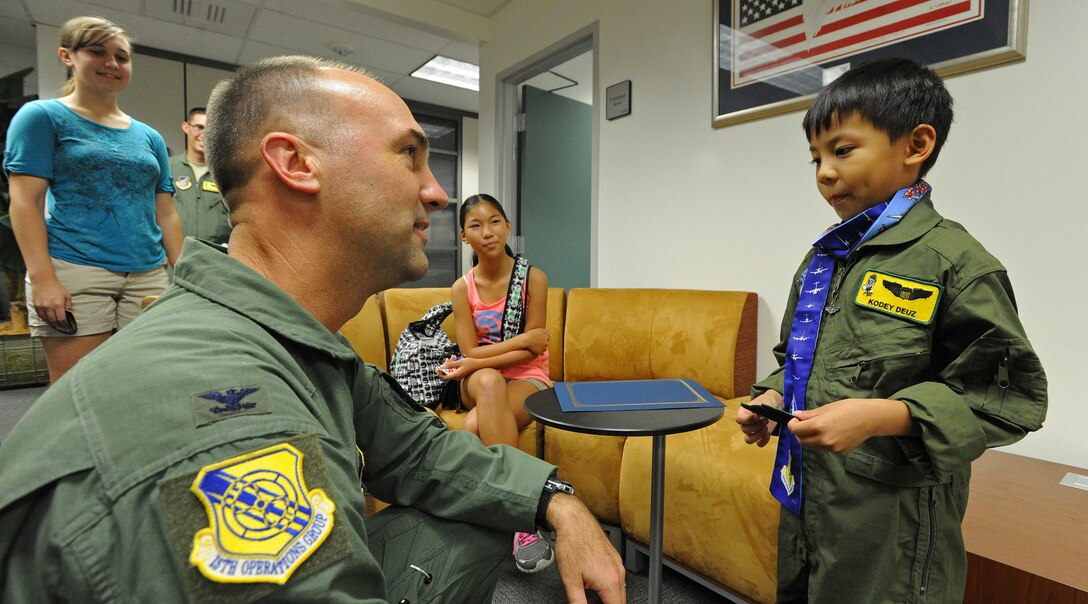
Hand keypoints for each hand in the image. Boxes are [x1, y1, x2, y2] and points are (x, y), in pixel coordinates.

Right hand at [30, 276, 72, 331]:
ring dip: (51, 323)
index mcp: (58, 304)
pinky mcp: (36, 305)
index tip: (66, 326)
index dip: (64, 324)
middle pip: (53, 321)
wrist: (43, 280)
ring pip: (46, 319)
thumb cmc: (56, 287)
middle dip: (58, 325)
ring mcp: (42, 307)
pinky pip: (40, 315)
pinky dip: (44, 319)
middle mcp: (49, 307)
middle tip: (61, 327)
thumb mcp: (67, 294)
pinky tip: (47, 320)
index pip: (61, 319)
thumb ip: (68, 304)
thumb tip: (68, 311)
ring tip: (55, 325)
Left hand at [436, 355, 473, 380]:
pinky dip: (454, 364)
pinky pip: (454, 369)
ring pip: (451, 370)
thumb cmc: (471, 363)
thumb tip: (442, 366)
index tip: (437, 368)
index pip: (444, 377)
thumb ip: (450, 364)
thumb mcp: (460, 362)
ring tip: (453, 356)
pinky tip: (456, 358)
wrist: (479, 365)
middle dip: (446, 365)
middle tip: (447, 358)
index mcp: (456, 375)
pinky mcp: (461, 373)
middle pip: (447, 372)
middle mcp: (457, 376)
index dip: (439, 373)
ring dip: (450, 363)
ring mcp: (459, 375)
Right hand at [521, 328, 550, 355]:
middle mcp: (546, 342)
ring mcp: (543, 347)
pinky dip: (539, 352)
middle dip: (542, 343)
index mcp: (546, 337)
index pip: (547, 339)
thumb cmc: (531, 334)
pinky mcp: (540, 352)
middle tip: (536, 343)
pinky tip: (536, 350)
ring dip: (541, 348)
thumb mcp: (538, 330)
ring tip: (536, 347)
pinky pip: (542, 353)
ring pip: (544, 349)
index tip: (538, 339)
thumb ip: (545, 331)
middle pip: (546, 344)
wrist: (525, 340)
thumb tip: (551, 335)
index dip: (542, 339)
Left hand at [548, 494, 625, 602]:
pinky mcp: (614, 557)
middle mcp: (618, 572)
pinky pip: (616, 577)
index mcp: (610, 581)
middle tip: (589, 602)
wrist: (573, 521)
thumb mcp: (571, 581)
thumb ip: (578, 601)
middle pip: (620, 600)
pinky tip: (592, 581)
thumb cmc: (572, 544)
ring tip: (587, 594)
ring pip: (618, 589)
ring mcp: (618, 563)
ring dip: (606, 596)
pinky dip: (607, 585)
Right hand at [735, 390, 783, 447]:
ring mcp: (751, 432)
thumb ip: (760, 408)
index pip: (739, 419)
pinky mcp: (760, 437)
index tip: (757, 416)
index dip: (747, 419)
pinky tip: (768, 432)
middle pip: (745, 430)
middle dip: (757, 425)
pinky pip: (759, 443)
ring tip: (766, 427)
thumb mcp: (764, 402)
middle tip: (766, 419)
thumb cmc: (766, 402)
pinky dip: (764, 440)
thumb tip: (758, 414)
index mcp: (742, 413)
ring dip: (758, 434)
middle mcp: (744, 424)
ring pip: (749, 439)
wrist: (773, 406)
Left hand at [791, 398, 914, 453]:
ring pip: (812, 446)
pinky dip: (820, 442)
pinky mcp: (840, 451)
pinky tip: (828, 433)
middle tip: (801, 424)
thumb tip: (797, 416)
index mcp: (820, 426)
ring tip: (814, 428)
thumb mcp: (828, 408)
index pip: (796, 430)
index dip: (792, 425)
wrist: (871, 418)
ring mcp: (832, 447)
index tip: (794, 420)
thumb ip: (811, 414)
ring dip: (808, 439)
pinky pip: (824, 448)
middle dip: (798, 433)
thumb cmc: (850, 408)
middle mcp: (825, 439)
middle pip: (802, 441)